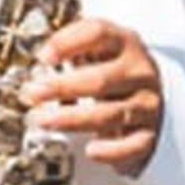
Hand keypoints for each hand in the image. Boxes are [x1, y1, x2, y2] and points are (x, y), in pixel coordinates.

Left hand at [25, 15, 162, 172]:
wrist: (151, 95)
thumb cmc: (113, 71)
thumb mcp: (97, 49)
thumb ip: (69, 49)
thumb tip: (38, 61)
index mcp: (124, 44)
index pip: (98, 34)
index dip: (67, 44)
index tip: (43, 57)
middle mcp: (138, 73)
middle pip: (100, 80)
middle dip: (60, 88)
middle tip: (32, 93)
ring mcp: (146, 104)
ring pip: (109, 115)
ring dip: (71, 119)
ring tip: (42, 120)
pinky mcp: (147, 134)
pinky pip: (132, 146)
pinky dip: (111, 150)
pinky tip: (91, 150)